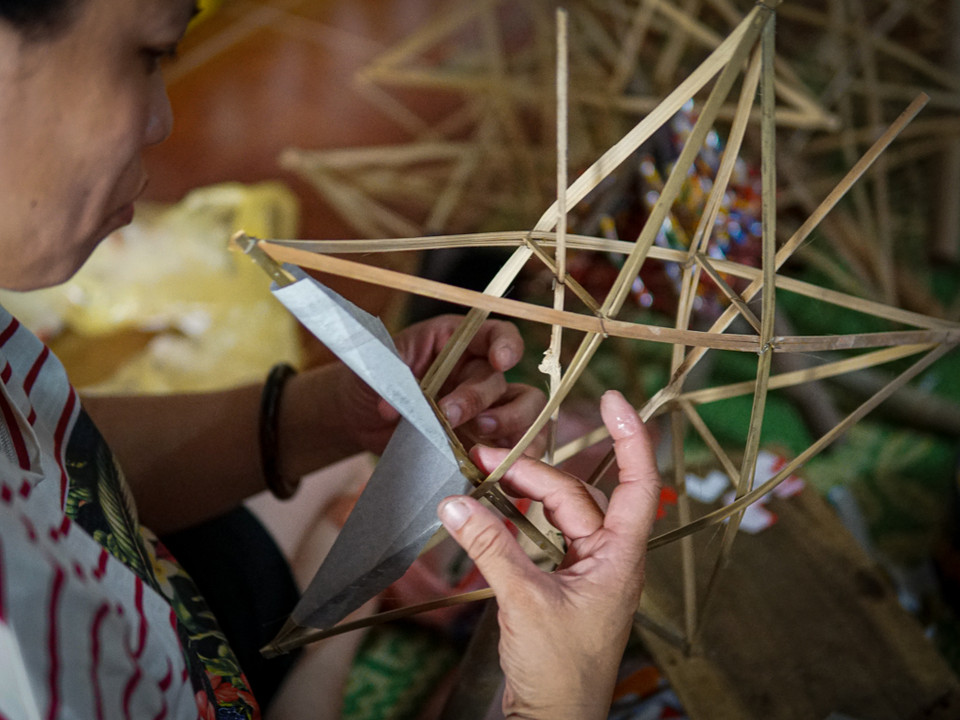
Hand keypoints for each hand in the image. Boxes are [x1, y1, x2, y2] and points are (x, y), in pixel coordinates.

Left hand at [341, 315, 546, 455]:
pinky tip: (496, 470)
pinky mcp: (486, 441)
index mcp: (457, 343)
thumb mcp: (373, 369)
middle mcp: (478, 372)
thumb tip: (393, 408)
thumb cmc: (370, 381)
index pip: (496, 334)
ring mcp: (487, 407)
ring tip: (480, 447)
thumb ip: (388, 379)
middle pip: (501, 381)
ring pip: (527, 411)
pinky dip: (516, 458)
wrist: (359, 418)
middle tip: (449, 417)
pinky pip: (517, 446)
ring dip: (512, 428)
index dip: (506, 344)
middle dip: (478, 400)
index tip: (501, 362)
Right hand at [437, 390, 661, 719]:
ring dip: (521, 493)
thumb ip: (491, 548)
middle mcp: (607, 557)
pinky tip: (487, 512)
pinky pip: (539, 537)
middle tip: (481, 458)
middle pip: (574, 494)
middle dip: (531, 473)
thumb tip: (456, 502)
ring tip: (481, 475)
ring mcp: (583, 570)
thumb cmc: (561, 673)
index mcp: (620, 557)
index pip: (637, 482)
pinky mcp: (559, 584)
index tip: (615, 400)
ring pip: (555, 513)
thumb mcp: (524, 602)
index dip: (629, 438)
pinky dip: (513, 521)